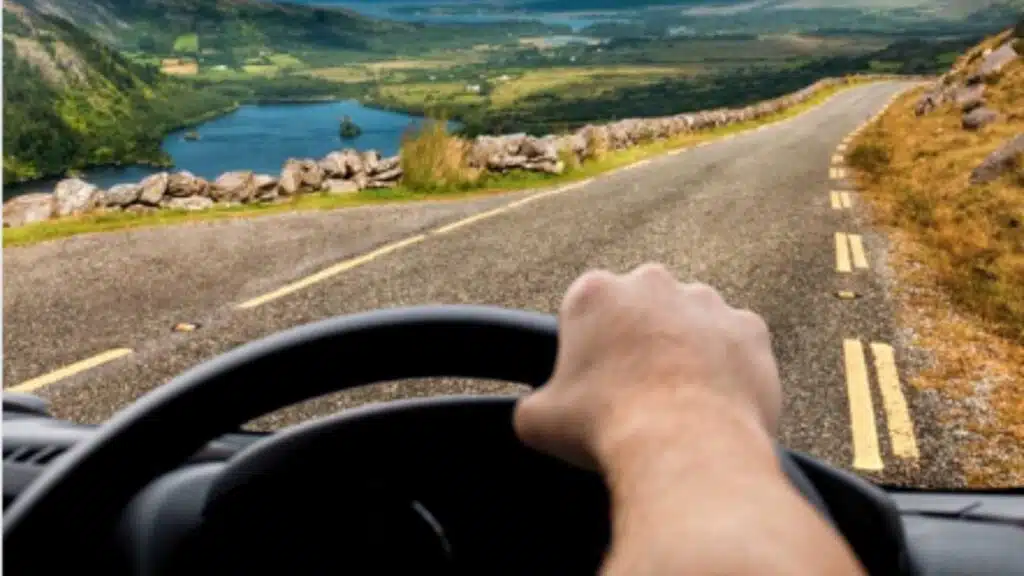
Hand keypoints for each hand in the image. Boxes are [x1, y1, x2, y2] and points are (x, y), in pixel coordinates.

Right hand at [514, 263, 782, 470]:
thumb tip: (537, 413)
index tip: (595, 379)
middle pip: (642, 306)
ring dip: (687, 348)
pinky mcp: (749, 328)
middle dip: (640, 338)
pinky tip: (717, 402)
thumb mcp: (539, 421)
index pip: (587, 308)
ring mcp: (706, 302)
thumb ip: (535, 404)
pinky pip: (736, 343)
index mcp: (594, 293)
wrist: (684, 447)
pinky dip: (730, 366)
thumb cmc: (606, 427)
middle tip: (638, 388)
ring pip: (693, 320)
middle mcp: (651, 283)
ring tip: (682, 399)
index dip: (589, 346)